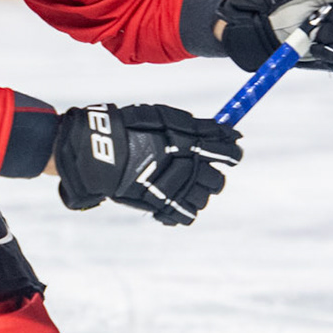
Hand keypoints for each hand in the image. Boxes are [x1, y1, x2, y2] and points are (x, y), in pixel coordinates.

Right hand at [54, 104, 242, 226]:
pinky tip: (171, 199)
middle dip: (211, 175)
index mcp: (192, 144)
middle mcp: (189, 169)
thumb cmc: (131, 127)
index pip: (228, 154)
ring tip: (178, 183)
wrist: (100, 150)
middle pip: (217, 181)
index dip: (231, 153)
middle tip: (197, 168)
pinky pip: (186, 216)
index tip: (230, 153)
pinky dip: (181, 210)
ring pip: (203, 199)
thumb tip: (227, 130)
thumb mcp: (165, 116)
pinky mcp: (162, 206)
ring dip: (195, 192)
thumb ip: (197, 126)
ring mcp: (176, 190)